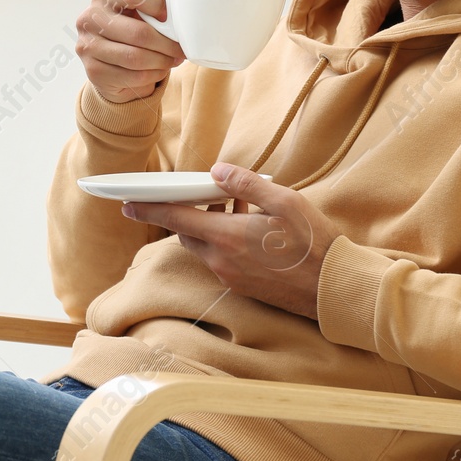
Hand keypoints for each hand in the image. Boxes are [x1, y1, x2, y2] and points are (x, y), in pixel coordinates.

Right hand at [74, 0, 185, 102]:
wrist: (112, 60)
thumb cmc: (133, 24)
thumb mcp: (144, 2)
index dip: (159, 4)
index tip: (171, 17)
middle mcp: (89, 18)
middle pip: (139, 33)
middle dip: (167, 43)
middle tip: (182, 48)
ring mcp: (88, 46)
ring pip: (137, 58)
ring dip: (162, 61)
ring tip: (174, 59)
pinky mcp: (93, 72)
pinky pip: (134, 76)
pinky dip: (153, 74)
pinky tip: (159, 69)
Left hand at [122, 163, 336, 318]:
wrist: (334, 290)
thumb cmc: (314, 243)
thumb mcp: (284, 201)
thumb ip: (245, 184)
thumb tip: (217, 170)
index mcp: (227, 237)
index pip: (175, 219)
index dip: (149, 209)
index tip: (127, 203)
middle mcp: (222, 261)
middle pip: (188, 233)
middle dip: (187, 212)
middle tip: (201, 192)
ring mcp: (231, 277)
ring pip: (205, 246)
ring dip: (210, 224)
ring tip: (236, 203)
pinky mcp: (242, 287)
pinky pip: (221, 258)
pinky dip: (224, 239)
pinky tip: (249, 224)